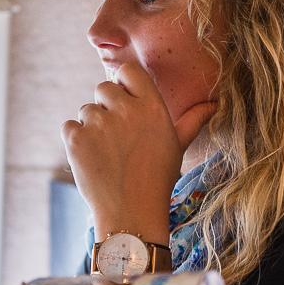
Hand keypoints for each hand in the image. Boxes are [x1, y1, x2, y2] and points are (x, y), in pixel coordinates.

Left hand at [62, 62, 214, 232]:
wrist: (131, 213)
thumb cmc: (158, 179)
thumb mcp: (178, 146)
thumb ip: (192, 120)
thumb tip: (214, 104)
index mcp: (151, 106)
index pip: (128, 71)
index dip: (124, 85)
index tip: (127, 104)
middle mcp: (124, 109)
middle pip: (104, 88)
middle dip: (107, 107)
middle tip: (118, 137)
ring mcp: (98, 123)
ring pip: (86, 109)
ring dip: (92, 126)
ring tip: (108, 153)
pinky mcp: (76, 139)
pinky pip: (69, 127)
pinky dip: (76, 140)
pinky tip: (93, 159)